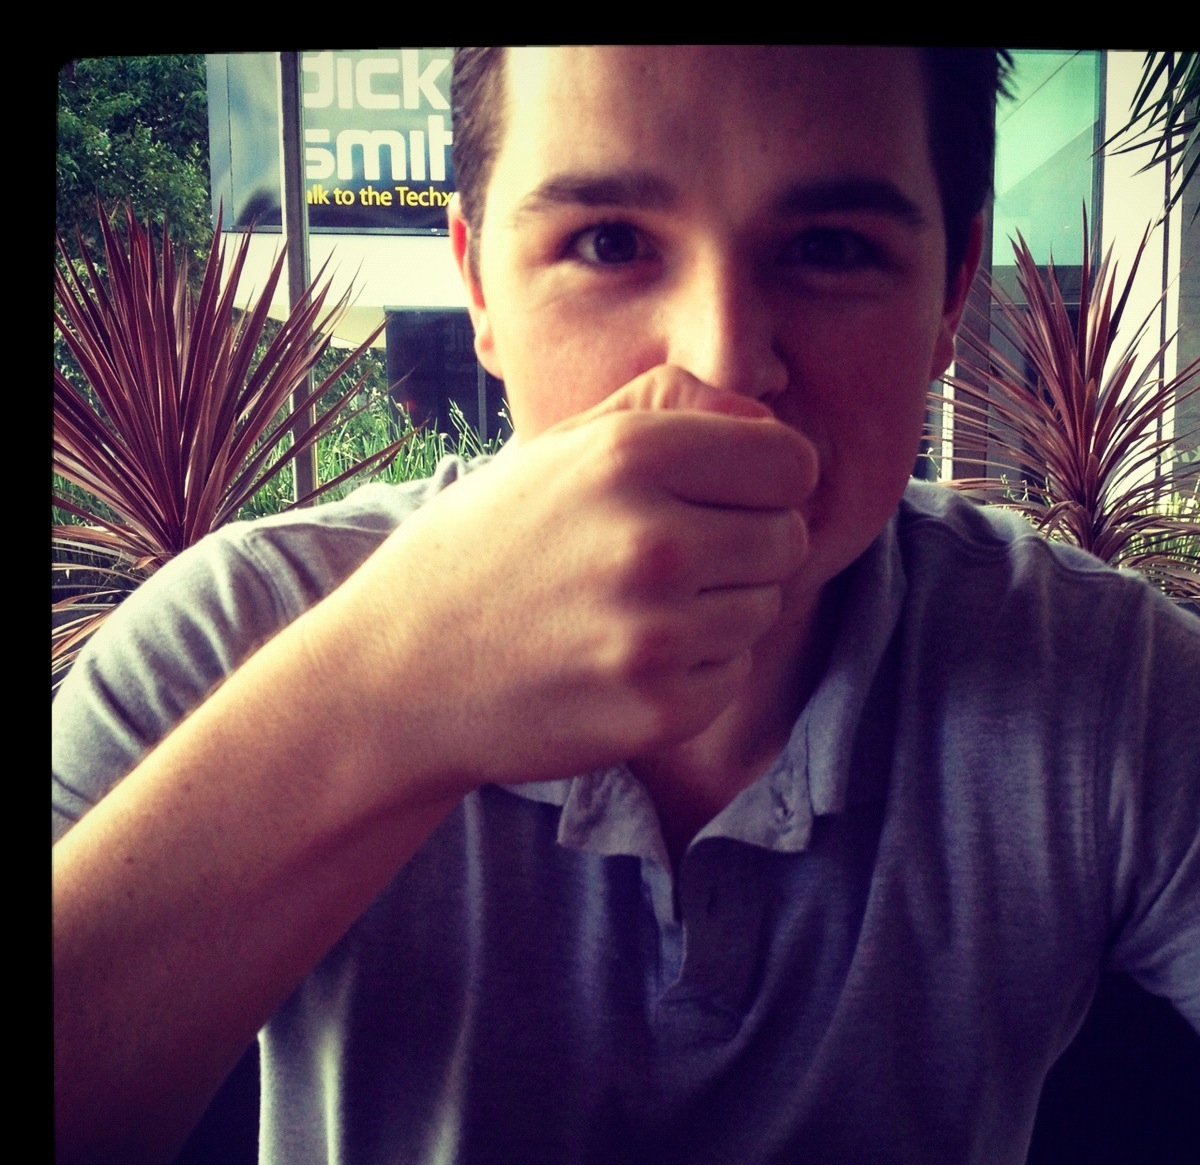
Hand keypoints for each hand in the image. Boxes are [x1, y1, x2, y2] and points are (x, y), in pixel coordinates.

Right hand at [324, 365, 817, 799]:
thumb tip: (768, 423)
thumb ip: (666, 408)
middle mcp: (654, 541)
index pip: (790, 463)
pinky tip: (622, 661)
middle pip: (788, 539)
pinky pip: (733, 675)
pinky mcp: (658, 710)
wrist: (399, 675)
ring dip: (718, 611)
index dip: (765, 481)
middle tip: (665, 563)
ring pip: (764, 610)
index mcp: (631, 455)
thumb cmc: (486, 550)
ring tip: (631, 612)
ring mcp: (657, 634)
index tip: (725, 498)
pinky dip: (694, 672)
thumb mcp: (557, 449)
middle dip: (743, 547)